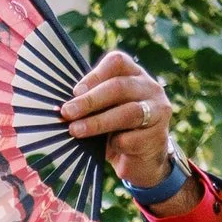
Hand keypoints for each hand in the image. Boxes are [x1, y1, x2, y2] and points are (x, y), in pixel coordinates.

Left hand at [59, 49, 190, 202]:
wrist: (143, 160)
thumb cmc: (117, 129)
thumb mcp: (105, 111)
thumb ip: (91, 103)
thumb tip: (62, 108)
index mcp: (135, 74)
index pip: (117, 62)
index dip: (94, 75)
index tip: (74, 92)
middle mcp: (150, 88)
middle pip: (119, 87)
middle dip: (89, 100)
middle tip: (67, 112)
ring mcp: (158, 111)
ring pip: (128, 112)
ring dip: (97, 122)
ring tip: (76, 130)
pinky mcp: (157, 136)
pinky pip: (131, 138)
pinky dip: (114, 144)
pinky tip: (106, 149)